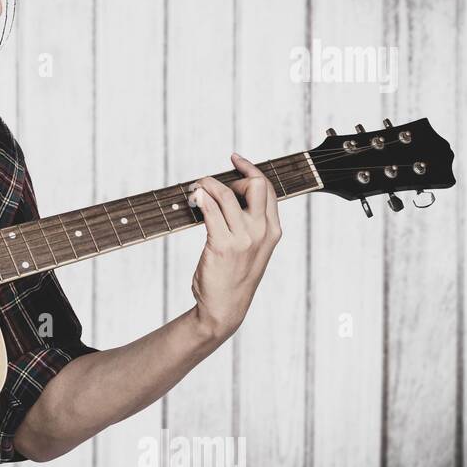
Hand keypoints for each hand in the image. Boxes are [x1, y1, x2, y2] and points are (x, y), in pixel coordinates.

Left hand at [186, 153, 282, 341]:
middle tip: (211, 184)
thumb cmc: (233, 276)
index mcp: (272, 230)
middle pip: (255, 185)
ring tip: (196, 187)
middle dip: (232, 177)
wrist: (225, 307)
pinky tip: (193, 198)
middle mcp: (262, 231)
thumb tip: (226, 194)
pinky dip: (200, 198)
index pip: (267, 188)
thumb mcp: (251, 248)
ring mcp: (243, 238)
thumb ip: (247, 223)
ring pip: (226, 195)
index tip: (235, 159)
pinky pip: (210, 210)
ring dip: (207, 184)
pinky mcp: (222, 245)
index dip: (250, 170)